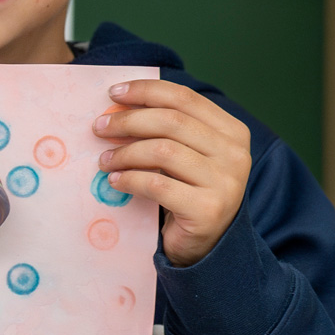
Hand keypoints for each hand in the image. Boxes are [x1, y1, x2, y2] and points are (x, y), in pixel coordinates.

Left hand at [95, 78, 250, 266]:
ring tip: (104, 160)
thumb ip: (167, 129)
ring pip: (163, 151)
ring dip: (125, 153)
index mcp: (232, 131)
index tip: (113, 93)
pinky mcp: (208, 210)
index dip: (146, 91)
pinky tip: (114, 180)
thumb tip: (117, 104)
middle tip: (99, 128)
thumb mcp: (186, 154)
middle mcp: (235, 154)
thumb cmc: (189, 190)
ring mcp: (225, 182)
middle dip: (128, 120)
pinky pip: (157, 185)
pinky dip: (129, 179)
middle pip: (171, 121)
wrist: (208, 243)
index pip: (185, 98)